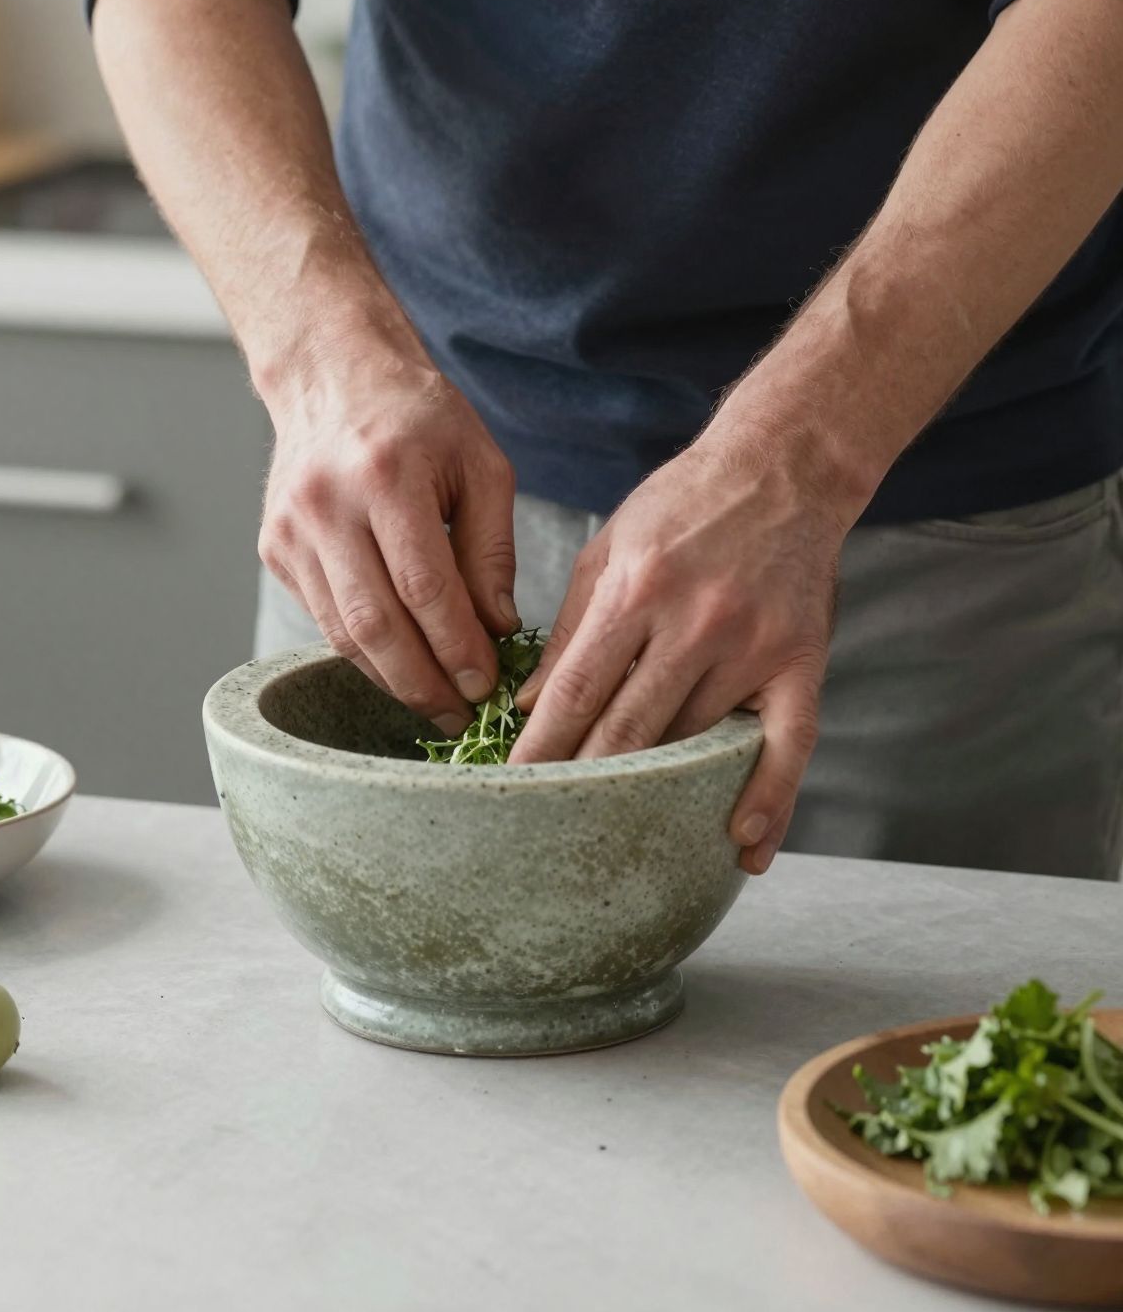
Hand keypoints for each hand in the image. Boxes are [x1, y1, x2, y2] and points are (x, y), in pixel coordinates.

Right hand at [258, 328, 517, 733]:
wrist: (335, 376)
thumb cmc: (419, 417)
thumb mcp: (480, 464)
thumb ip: (491, 549)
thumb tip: (498, 629)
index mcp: (385, 475)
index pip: (425, 587)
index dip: (457, 648)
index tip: (486, 685)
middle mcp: (327, 505)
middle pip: (376, 624)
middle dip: (423, 683)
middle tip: (460, 716)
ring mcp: (291, 530)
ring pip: (342, 632)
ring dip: (391, 678)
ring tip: (435, 702)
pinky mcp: (274, 549)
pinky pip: (321, 618)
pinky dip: (362, 650)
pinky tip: (398, 663)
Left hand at [508, 426, 848, 873]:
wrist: (782, 466)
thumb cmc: (684, 504)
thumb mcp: (611, 548)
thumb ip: (572, 627)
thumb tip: (530, 705)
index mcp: (637, 591)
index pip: (576, 692)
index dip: (541, 749)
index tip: (512, 790)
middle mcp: (694, 623)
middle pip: (628, 730)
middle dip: (584, 782)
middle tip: (551, 829)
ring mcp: (751, 646)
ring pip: (694, 742)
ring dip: (658, 793)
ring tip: (621, 836)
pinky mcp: (799, 660)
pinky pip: (786, 745)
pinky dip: (769, 799)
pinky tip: (746, 845)